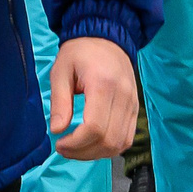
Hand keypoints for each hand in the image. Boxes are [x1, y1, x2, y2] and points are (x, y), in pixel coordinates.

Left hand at [48, 36, 138, 160]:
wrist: (107, 38)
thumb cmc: (80, 53)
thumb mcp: (61, 71)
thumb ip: (59, 101)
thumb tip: (57, 129)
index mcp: (103, 84)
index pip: (95, 128)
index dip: (76, 143)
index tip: (59, 143)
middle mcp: (123, 96)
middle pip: (109, 140)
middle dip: (84, 152)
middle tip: (64, 148)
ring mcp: (133, 104)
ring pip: (120, 143)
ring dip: (96, 154)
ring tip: (76, 148)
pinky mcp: (135, 109)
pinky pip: (127, 138)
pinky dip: (109, 148)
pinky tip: (92, 144)